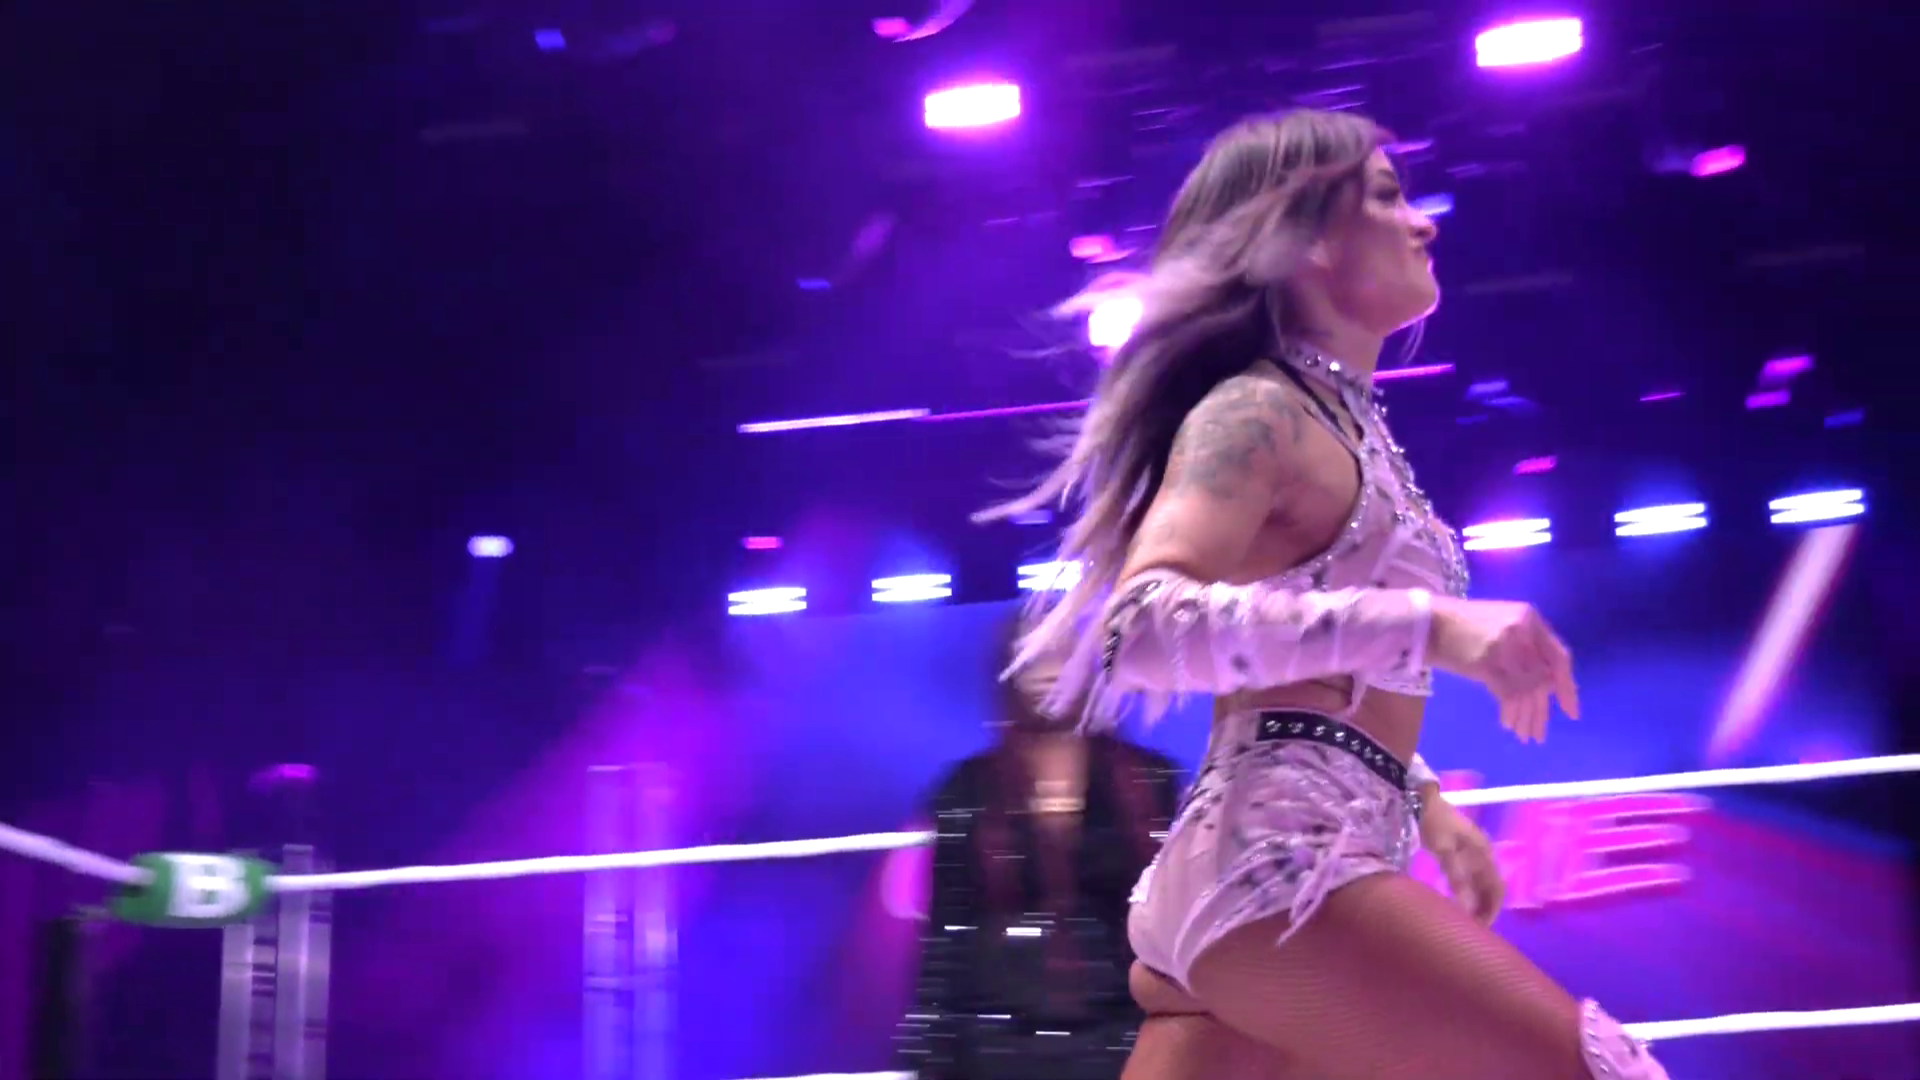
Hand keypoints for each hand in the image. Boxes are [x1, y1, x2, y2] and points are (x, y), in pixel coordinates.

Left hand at [1419, 795, 1504, 925]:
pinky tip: (1456, 898)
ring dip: (1477, 901)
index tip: (1479, 928)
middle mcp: (1484, 854)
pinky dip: (1468, 890)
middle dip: (1485, 909)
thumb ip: (1457, 879)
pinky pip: (1471, 875)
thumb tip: (1467, 909)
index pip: (1497, 890)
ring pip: (1482, 882)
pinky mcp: (1461, 848)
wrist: (1421, 797)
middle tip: (1470, 927)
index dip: (1491, 911)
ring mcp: (1473, 850)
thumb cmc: (1433, 822)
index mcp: (1485, 855)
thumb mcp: (1445, 851)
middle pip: (1492, 888)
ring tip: (1464, 917)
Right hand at [1427, 596, 1579, 743]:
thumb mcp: (1502, 626)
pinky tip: (1507, 722)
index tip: (1571, 712)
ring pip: (1528, 689)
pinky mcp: (1487, 661)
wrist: (1425, 621)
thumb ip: (1526, 647)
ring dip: (1526, 716)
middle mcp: (1523, 630)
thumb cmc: (1462, 626)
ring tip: (1523, 734)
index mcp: (1530, 618)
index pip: (1559, 656)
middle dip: (1542, 710)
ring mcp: (1505, 645)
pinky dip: (1510, 711)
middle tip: (1539, 734)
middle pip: (1544, 678)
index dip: (1567, 687)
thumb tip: (1545, 685)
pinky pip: (1509, 694)